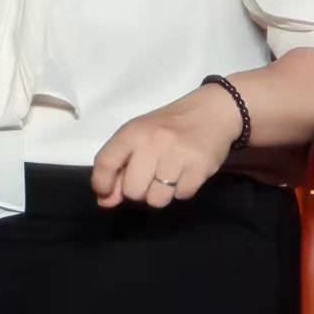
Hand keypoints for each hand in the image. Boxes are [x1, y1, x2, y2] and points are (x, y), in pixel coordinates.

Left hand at [90, 84, 243, 209]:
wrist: (212, 112)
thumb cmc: (169, 126)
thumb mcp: (140, 137)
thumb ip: (119, 168)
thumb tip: (105, 202)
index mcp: (133, 131)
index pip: (106, 163)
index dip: (101, 184)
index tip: (105, 192)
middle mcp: (153, 142)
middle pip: (133, 191)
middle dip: (139, 190)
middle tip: (150, 176)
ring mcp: (178, 154)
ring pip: (157, 200)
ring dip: (161, 193)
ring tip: (169, 174)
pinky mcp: (200, 167)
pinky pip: (181, 196)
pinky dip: (182, 190)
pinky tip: (186, 172)